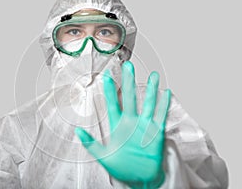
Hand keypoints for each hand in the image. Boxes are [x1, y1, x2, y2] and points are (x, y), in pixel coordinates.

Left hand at [75, 61, 170, 187]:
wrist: (140, 179)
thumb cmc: (122, 167)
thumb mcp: (103, 156)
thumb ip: (90, 143)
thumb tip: (77, 131)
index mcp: (117, 125)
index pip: (112, 104)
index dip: (109, 91)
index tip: (106, 77)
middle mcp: (131, 122)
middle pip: (129, 98)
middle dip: (128, 82)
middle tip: (128, 66)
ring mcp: (144, 126)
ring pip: (147, 103)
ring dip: (151, 89)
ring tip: (153, 75)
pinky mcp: (156, 133)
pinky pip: (161, 116)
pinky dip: (163, 105)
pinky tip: (166, 93)